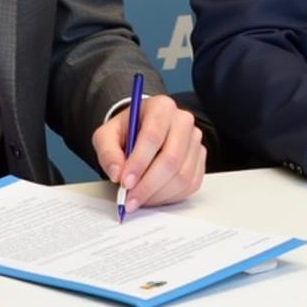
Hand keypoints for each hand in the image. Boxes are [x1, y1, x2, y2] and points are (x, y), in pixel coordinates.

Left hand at [93, 94, 204, 213]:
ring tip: (138, 198)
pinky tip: (152, 195)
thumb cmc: (127, 131)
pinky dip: (169, 196)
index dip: (139, 162)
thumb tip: (117, 173)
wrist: (142, 131)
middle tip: (130, 199)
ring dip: (158, 194)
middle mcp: (183, 120)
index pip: (153, 136)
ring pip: (182, 175)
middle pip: (171, 158)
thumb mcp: (107, 135)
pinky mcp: (199, 158)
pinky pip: (190, 184)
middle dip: (148, 185)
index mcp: (161, 107)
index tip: (125, 182)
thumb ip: (107, 152)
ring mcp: (194, 140)